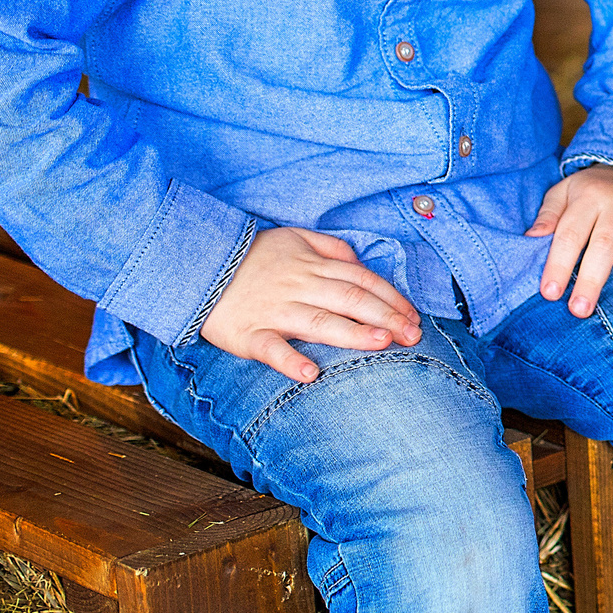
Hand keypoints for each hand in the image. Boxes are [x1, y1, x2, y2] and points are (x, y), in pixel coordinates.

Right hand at [201, 225, 422, 385]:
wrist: (198, 267)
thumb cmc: (254, 257)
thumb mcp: (294, 238)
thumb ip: (331, 248)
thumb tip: (360, 262)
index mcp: (312, 265)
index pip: (363, 281)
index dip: (392, 299)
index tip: (414, 317)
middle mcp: (299, 286)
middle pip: (351, 300)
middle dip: (386, 318)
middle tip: (413, 336)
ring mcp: (274, 311)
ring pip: (320, 322)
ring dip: (352, 333)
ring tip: (381, 343)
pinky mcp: (249, 334)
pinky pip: (271, 348)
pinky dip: (289, 361)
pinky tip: (309, 374)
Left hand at [531, 165, 612, 315]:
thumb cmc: (589, 194)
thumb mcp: (563, 193)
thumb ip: (548, 214)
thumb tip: (532, 238)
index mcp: (590, 198)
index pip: (570, 234)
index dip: (559, 264)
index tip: (550, 294)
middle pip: (606, 243)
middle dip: (593, 278)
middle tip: (580, 310)